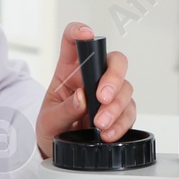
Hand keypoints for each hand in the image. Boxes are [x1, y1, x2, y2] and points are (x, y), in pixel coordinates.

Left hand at [36, 22, 135, 158]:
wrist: (57, 148)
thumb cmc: (51, 127)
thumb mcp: (49, 121)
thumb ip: (65, 109)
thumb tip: (82, 98)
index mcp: (69, 70)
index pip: (73, 42)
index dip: (80, 31)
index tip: (87, 34)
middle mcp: (92, 76)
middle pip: (113, 61)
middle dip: (113, 77)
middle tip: (102, 97)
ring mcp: (108, 92)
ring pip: (125, 87)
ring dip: (116, 106)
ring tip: (100, 124)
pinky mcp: (119, 111)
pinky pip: (129, 111)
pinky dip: (121, 123)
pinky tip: (108, 134)